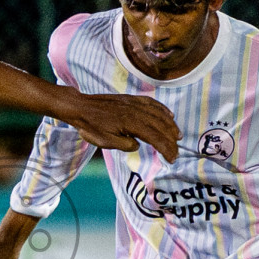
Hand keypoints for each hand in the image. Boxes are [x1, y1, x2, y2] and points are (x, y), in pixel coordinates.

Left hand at [56, 92, 179, 161]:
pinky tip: (169, 115)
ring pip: (159, 114)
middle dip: (171, 140)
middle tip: (176, 152)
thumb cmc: (91, 127)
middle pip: (161, 126)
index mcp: (131, 124)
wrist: (81, 107)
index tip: (172, 159)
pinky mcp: (131, 99)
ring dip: (170, 125)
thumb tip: (138, 145)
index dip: (166, 149)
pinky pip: (152, 103)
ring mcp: (134, 103)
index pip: (155, 138)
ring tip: (177, 135)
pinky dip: (163, 109)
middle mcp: (136, 112)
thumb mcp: (106, 142)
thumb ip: (124, 145)